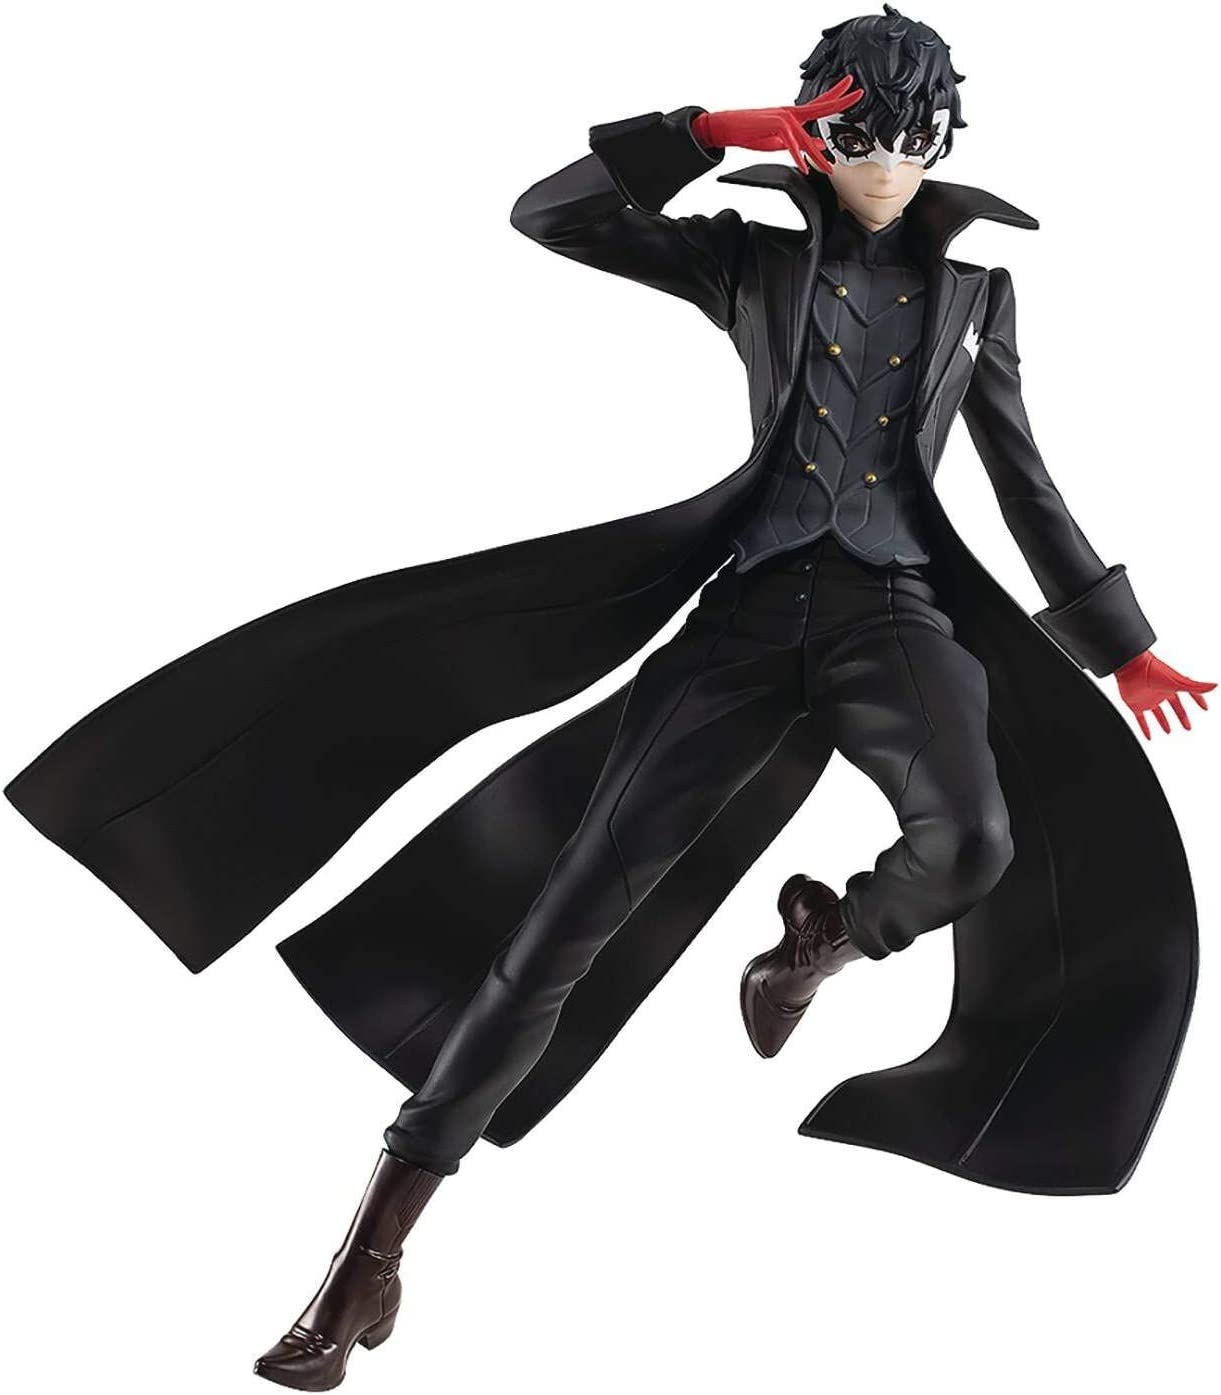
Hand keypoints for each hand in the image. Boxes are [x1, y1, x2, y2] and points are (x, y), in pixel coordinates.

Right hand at [691, 75, 863, 174]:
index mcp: (793, 114)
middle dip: (841, 100)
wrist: (729, 126)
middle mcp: (791, 112)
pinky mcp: (774, 126)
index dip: (836, 94)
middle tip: (858, 93)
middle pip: (821, 106)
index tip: (852, 87)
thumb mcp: (778, 140)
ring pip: (807, 136)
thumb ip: (797, 143)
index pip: (819, 103)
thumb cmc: (751, 131)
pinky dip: (798, 156)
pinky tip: (805, 167)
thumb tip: (815, 147)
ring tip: (829, 168)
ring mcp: (783, 118)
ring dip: (819, 155)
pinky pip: (790, 144)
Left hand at [1116, 650, 1215, 738]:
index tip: (1205, 708)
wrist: (1130, 666)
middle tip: (1188, 728)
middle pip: (1174, 707)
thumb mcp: (1177, 681)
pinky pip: (1141, 720)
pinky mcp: (1135, 705)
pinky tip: (1149, 737)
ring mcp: (1148, 699)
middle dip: (1181, 717)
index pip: (1189, 695)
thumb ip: (1195, 686)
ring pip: (1158, 713)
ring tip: (1168, 732)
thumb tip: (1215, 685)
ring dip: (1163, 722)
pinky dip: (1145, 729)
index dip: (1198, 701)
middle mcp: (1161, 693)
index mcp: (1172, 686)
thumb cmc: (1153, 670)